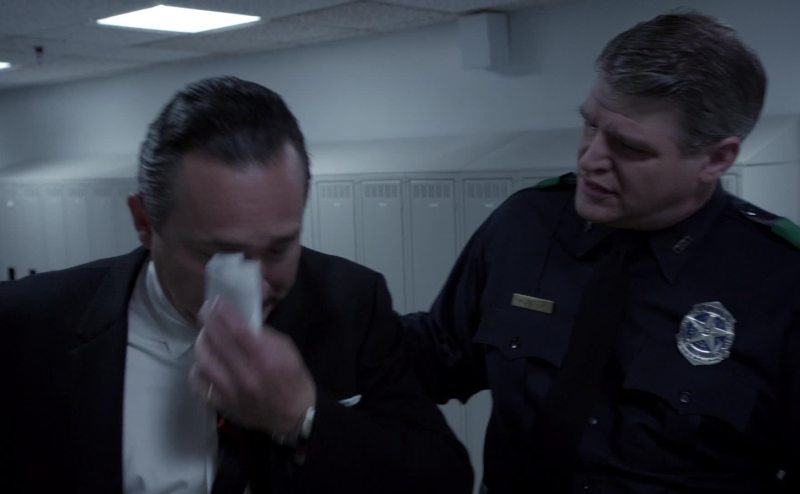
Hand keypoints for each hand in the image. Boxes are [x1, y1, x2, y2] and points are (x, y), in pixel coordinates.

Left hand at [190, 298, 315, 435]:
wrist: (293, 415)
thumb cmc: (292, 378)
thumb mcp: (287, 349)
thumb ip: (263, 334)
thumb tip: (241, 320)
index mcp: (266, 359)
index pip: (237, 330)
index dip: (223, 313)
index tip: (215, 301)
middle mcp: (245, 375)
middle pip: (217, 342)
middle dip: (208, 322)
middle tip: (205, 312)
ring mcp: (231, 392)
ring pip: (204, 361)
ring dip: (202, 343)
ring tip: (205, 335)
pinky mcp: (222, 404)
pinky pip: (199, 383)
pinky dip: (198, 368)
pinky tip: (204, 361)